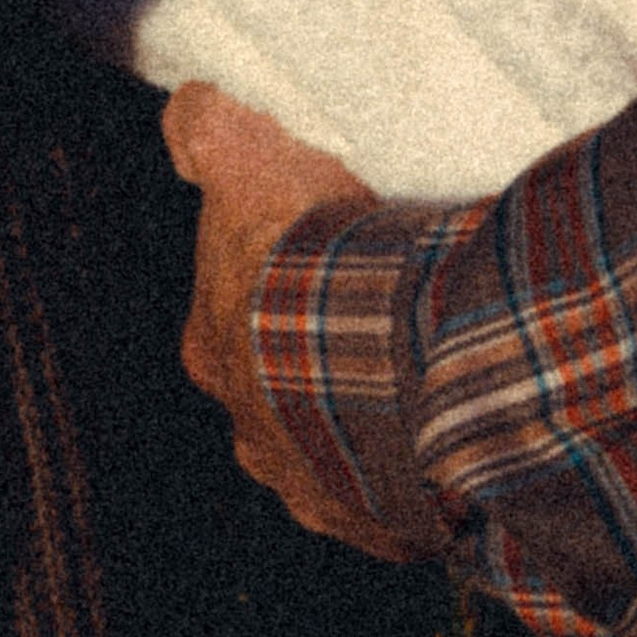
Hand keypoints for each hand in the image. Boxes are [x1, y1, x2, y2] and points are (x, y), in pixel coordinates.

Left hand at [161, 84, 437, 561]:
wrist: (386, 364)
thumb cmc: (303, 263)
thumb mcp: (247, 162)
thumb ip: (207, 131)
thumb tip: (186, 106)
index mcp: (217, 355)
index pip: (227, 322)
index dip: (265, 288)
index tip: (311, 262)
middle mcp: (255, 437)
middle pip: (280, 397)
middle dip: (314, 367)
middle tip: (369, 320)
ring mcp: (320, 492)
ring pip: (339, 455)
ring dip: (368, 425)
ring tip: (417, 375)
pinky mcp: (387, 530)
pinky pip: (404, 503)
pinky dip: (422, 474)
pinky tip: (449, 433)